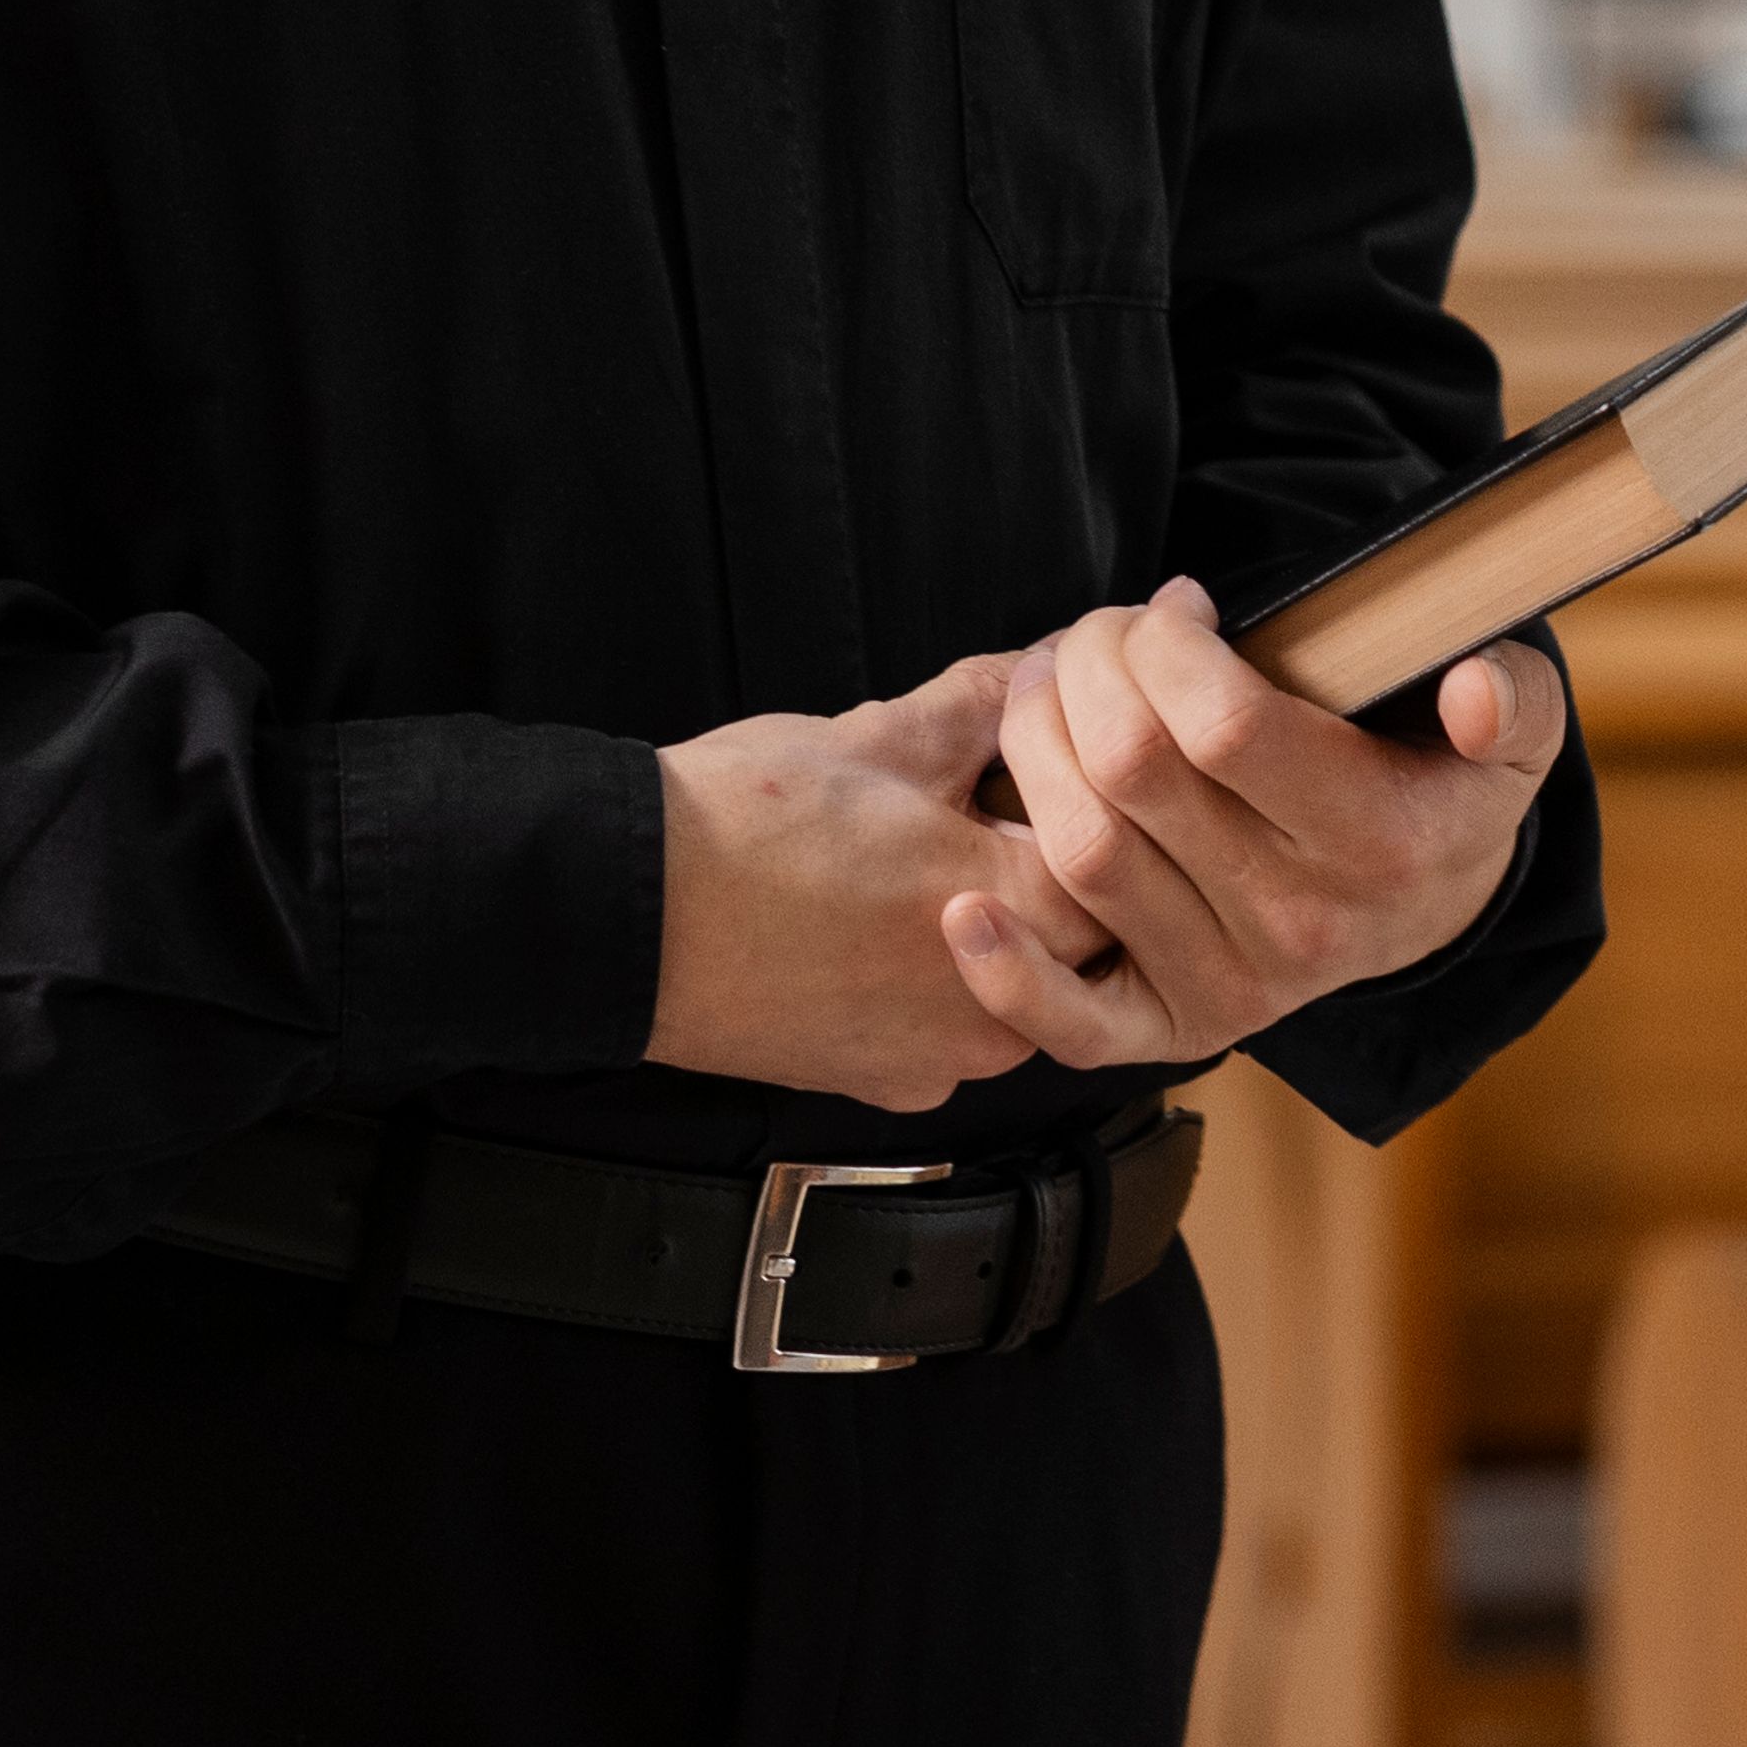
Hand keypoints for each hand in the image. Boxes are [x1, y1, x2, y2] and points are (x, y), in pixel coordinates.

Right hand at [643, 659, 1088, 1110]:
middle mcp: (996, 1012)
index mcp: (1021, 915)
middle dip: (1045, 859)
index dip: (1093, 792)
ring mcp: (937, 1060)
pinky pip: (946, 1025)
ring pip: (1015, 983)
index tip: (1050, 757)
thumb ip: (985, 701)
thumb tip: (1039, 664)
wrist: (622, 919)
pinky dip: (934, 973)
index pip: (1124, 855)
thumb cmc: (740, 828)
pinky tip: (881, 917)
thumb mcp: (881, 734)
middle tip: (987, 800)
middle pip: (1078, 932)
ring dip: (995, 921)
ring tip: (926, 854)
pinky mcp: (882, 1081)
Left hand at [946, 582, 1566, 1074]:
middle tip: (1093, 632)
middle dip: (1088, 670)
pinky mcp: (1176, 1030)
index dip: (1168, 645)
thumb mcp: (1516, 726)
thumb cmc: (1445, 778)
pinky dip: (1007, 975)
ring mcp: (1232, 987)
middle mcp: (1300, 929)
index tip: (1174, 606)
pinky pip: (1074, 1023)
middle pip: (1134, 774)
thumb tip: (1477, 693)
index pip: (1224, 727)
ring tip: (1045, 689)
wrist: (1430, 899)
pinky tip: (961, 911)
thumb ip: (1513, 698)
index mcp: (1378, 844)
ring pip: (1083, 855)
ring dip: (1033, 749)